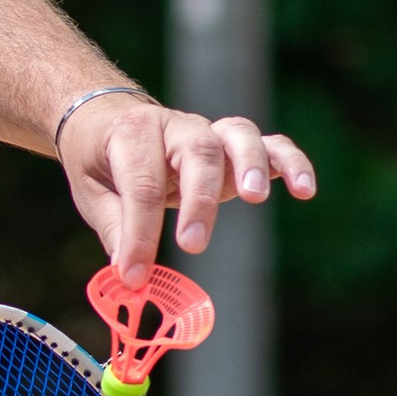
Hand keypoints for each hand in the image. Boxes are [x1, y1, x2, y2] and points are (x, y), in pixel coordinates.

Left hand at [60, 93, 316, 278]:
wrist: (107, 119)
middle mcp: (176, 127)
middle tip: (192, 245)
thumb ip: (114, 229)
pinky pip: (272, 145)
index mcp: (131, 134)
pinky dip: (290, 162)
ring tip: (256, 199)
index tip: (134, 275)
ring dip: (252, 165)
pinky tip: (305, 190)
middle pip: (197, 154)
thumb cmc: (99, 160)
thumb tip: (131, 276)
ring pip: (238, 136)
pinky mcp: (235, 146)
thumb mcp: (92, 192)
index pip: (141, 184)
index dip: (140, 234)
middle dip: (198, 201)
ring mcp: (210, 132)